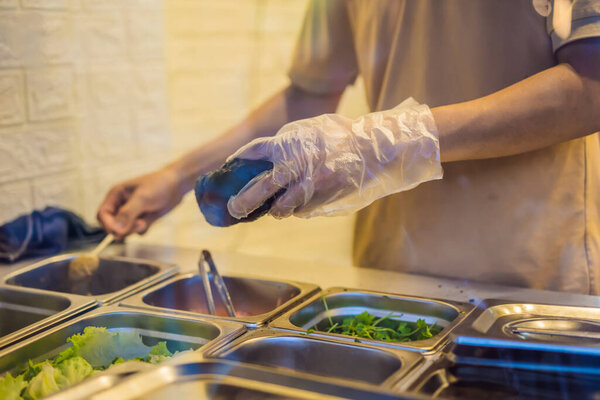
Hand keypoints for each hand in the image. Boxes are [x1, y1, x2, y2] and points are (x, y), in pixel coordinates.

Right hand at [97, 167, 184, 238]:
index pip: (102, 214)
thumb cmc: (159, 186)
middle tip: (139, 225)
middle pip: (112, 225)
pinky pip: (137, 231)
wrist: (178, 184)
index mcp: (116, 195)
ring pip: (125, 230)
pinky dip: (143, 229)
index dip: (108, 224)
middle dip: (123, 228)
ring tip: (145, 220)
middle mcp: (121, 204)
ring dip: (134, 229)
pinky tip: (151, 219)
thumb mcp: (142, 198)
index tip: (119, 231)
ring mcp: (132, 213)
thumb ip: (128, 213)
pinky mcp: (142, 218)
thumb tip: (115, 230)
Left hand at [227, 98, 442, 218]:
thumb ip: (289, 143)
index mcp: (291, 143)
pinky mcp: (323, 203)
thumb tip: (265, 159)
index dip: (239, 160)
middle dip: (243, 202)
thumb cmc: (343, 137)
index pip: (255, 151)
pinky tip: (305, 202)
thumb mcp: (312, 130)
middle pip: (260, 189)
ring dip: (276, 210)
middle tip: (234, 209)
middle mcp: (297, 166)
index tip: (228, 168)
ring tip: (275, 208)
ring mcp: (310, 187)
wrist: (376, 151)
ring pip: (282, 208)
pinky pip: (304, 211)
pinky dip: (300, 209)